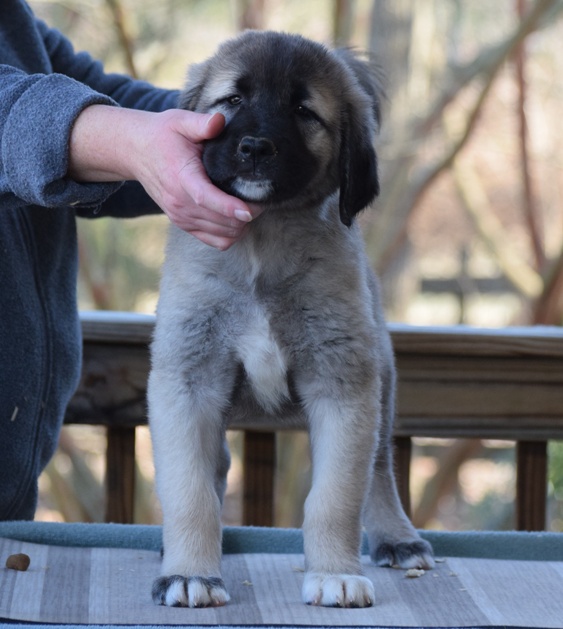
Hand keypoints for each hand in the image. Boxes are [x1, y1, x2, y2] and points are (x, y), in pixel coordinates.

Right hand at [69, 105, 260, 249]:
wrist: (137, 152)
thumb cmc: (163, 135)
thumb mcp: (180, 122)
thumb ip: (201, 123)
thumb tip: (219, 121)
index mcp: (181, 177)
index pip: (205, 198)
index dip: (229, 208)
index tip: (250, 210)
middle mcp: (179, 203)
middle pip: (220, 222)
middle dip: (247, 214)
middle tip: (262, 197)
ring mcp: (181, 217)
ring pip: (222, 235)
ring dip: (241, 225)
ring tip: (251, 206)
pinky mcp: (184, 224)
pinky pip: (215, 242)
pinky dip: (231, 234)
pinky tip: (237, 217)